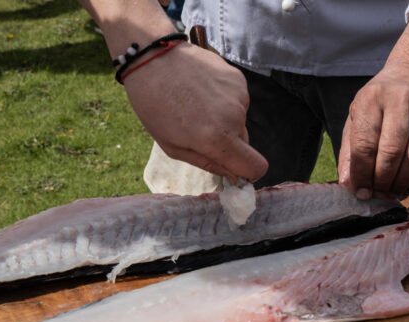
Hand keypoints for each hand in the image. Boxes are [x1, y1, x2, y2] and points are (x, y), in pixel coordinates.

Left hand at [123, 42, 267, 183]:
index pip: (255, 167)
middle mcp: (234, 117)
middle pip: (245, 143)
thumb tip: (233, 175)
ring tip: (196, 106)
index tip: (232, 168)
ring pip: (239, 121)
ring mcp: (239, 95)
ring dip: (224, 120)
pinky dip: (224, 101)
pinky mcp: (238, 78)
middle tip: (199, 129)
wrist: (153, 58)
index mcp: (217, 139)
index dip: (247, 173)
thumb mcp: (173, 147)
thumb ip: (208, 163)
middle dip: (227, 143)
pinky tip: (202, 91)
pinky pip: (238, 101)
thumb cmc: (155, 106)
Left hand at [337, 63, 408, 199]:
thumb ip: (350, 152)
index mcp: (372, 99)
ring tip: (392, 193)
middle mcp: (401, 100)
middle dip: (383, 180)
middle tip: (378, 194)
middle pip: (392, 151)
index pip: (365, 144)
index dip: (362, 173)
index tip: (361, 192)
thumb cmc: (379, 105)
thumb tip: (349, 185)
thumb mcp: (356, 118)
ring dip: (403, 182)